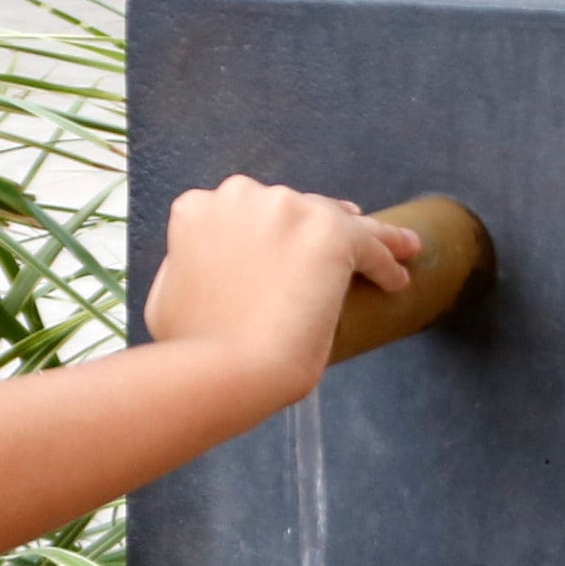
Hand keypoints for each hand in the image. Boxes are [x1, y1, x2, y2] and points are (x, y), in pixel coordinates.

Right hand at [140, 177, 418, 399]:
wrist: (223, 369)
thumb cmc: (189, 348)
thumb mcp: (166, 295)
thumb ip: (187, 269)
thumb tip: (202, 271)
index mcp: (199, 208)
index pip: (246, 210)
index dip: (270, 229)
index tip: (287, 247)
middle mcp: (243, 196)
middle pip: (294, 207)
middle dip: (315, 227)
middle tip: (333, 255)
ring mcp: (288, 210)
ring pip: (338, 220)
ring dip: (362, 239)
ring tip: (388, 255)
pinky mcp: (331, 234)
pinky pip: (371, 244)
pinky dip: (389, 259)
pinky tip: (397, 278)